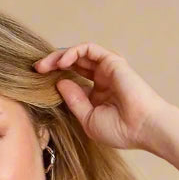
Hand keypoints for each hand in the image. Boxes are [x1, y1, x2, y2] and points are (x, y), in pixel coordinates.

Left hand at [33, 43, 168, 151]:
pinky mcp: (112, 61)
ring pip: (78, 54)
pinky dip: (73, 52)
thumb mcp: (88, 119)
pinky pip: (88, 49)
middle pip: (73, 64)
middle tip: (36, 69)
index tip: (37, 84)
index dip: (55, 79)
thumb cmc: (120, 130)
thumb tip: (58, 82)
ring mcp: (106, 70)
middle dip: (52, 64)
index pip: (72, 80)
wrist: (142, 128)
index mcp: (96, 95)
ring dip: (59, 56)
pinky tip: (62, 63)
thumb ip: (73, 100)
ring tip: (44, 66)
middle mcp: (101, 80)